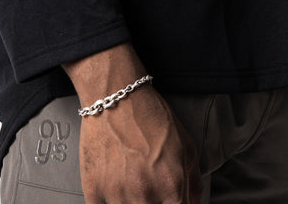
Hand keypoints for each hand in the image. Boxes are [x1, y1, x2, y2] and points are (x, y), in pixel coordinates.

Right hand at [63, 43, 201, 203]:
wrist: (116, 95)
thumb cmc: (149, 114)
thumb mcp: (185, 144)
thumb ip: (193, 181)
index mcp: (171, 187)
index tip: (169, 202)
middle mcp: (145, 196)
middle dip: (152, 202)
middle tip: (147, 183)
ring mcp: (117, 195)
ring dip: (129, 201)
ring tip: (130, 179)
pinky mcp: (93, 190)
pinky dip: (108, 200)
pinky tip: (113, 184)